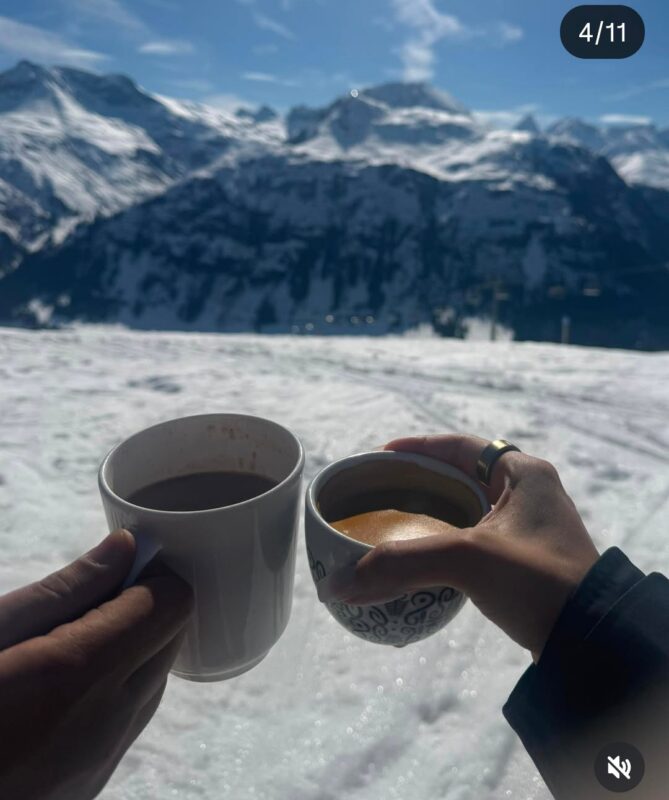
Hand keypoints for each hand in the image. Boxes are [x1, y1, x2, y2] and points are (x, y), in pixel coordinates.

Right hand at [0, 530, 192, 799]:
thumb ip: (66, 590)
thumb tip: (126, 548)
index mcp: (80, 675)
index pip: (172, 604)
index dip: (150, 575)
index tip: (119, 567)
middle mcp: (106, 723)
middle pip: (171, 640)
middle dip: (145, 609)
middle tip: (86, 604)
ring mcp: (100, 762)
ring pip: (154, 681)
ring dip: (132, 650)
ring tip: (68, 644)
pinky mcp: (89, 784)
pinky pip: (129, 721)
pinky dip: (114, 692)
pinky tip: (63, 689)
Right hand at [326, 435, 599, 660]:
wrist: (591, 641)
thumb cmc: (537, 581)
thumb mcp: (468, 560)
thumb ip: (402, 564)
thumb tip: (338, 585)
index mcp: (524, 475)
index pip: (461, 446)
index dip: (419, 446)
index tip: (383, 455)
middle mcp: (529, 494)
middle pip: (462, 475)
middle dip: (422, 481)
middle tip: (384, 490)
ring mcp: (529, 529)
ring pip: (469, 509)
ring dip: (434, 514)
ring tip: (396, 522)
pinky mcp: (525, 561)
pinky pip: (475, 538)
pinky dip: (446, 542)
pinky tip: (423, 558)